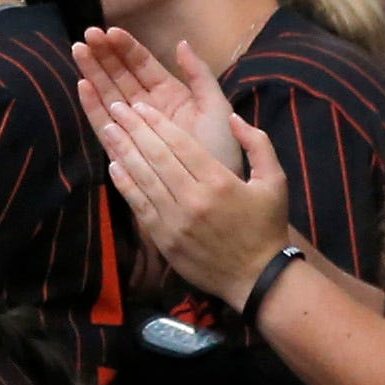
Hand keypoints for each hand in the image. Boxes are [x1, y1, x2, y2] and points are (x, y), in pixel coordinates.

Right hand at [78, 27, 240, 170]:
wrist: (215, 194)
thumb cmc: (221, 151)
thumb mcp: (216, 107)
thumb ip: (199, 75)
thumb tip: (181, 43)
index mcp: (170, 95)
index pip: (143, 65)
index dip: (126, 48)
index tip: (109, 32)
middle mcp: (148, 108)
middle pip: (121, 76)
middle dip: (103, 56)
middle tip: (86, 36)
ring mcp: (134, 128)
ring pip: (109, 95)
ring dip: (93, 74)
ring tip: (78, 52)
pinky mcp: (124, 148)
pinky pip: (105, 123)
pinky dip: (93, 106)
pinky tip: (82, 85)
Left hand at [95, 83, 293, 305]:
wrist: (257, 278)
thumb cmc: (267, 226)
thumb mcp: (276, 180)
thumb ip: (257, 143)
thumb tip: (232, 117)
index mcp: (219, 181)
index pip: (180, 143)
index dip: (156, 122)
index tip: (140, 106)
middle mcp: (193, 199)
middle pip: (157, 156)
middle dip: (134, 129)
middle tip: (117, 108)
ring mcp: (175, 221)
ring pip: (143, 178)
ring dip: (123, 151)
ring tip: (108, 129)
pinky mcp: (164, 239)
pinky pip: (139, 206)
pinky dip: (124, 184)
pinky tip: (113, 166)